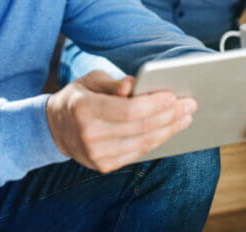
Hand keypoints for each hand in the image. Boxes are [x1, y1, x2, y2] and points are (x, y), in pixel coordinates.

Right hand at [46, 70, 195, 172]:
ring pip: (143, 143)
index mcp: (85, 109)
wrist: (55, 128)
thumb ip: (113, 83)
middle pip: (140, 127)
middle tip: (190, 104)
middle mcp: (90, 135)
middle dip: (169, 115)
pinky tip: (170, 128)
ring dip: (169, 129)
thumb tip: (134, 85)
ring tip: (186, 116)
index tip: (174, 95)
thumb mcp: (90, 81)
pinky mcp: (104, 165)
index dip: (154, 104)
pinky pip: (138, 152)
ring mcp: (97, 155)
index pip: (128, 110)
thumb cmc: (78, 97)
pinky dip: (157, 140)